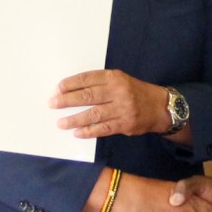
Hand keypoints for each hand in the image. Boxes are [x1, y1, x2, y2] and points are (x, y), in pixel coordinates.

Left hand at [53, 71, 172, 139]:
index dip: (71, 83)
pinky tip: (77, 133)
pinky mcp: (125, 124)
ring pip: (94, 114)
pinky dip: (89, 131)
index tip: (57, 88)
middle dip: (67, 100)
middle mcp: (118, 92)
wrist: (159, 107)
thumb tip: (71, 91)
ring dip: (75, 119)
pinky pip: (103, 129)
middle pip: (88, 96)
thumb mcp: (120, 80)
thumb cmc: (134, 92)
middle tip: (52, 104)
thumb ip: (100, 83)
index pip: (88, 79)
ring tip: (61, 123)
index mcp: (114, 77)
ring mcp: (122, 109)